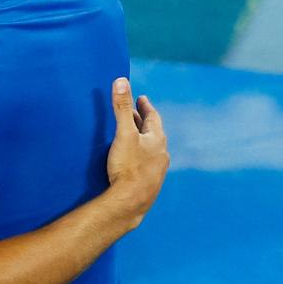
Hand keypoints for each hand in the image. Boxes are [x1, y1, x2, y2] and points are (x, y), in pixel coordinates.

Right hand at [105, 78, 168, 227]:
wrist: (131, 202)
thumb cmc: (128, 167)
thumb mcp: (123, 133)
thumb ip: (121, 108)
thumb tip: (122, 81)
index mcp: (157, 139)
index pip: (153, 117)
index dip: (146, 106)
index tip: (141, 98)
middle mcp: (161, 154)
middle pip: (153, 133)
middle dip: (142, 121)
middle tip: (133, 113)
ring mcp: (157, 170)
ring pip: (151, 149)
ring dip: (143, 140)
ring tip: (133, 136)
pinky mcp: (150, 183)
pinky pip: (147, 163)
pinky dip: (141, 156)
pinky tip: (133, 161)